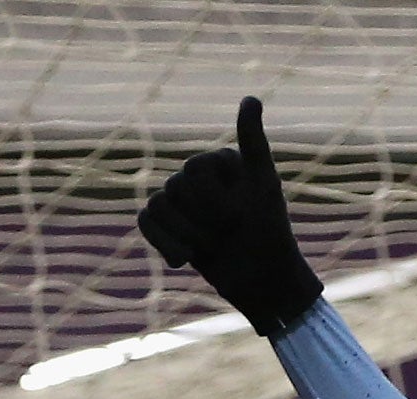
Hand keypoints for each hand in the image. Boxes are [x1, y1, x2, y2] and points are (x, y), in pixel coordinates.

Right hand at [138, 96, 322, 336]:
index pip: (195, 170)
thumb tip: (251, 98)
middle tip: (230, 234)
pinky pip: (146, 221)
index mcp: (223, 161)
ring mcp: (183, 200)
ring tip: (213, 248)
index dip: (216, 201)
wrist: (265, 283)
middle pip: (176, 187)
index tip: (243, 217)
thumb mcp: (264, 187)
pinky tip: (183, 261)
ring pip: (159, 206)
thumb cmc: (270, 234)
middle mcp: (200, 176)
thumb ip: (254, 143)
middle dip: (203, 219)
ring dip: (187, 235)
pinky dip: (164, 243)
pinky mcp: (170, 225)